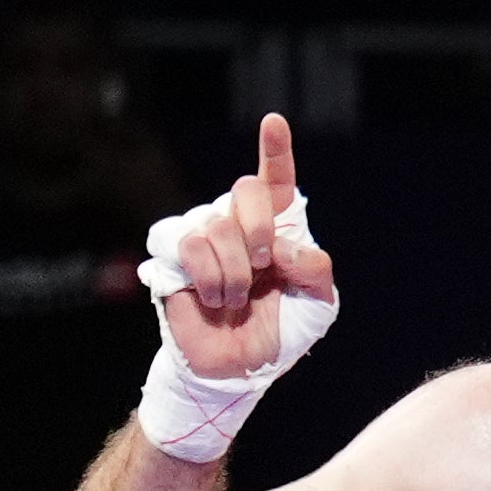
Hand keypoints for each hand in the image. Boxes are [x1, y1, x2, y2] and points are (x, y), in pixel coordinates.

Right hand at [151, 116, 338, 385]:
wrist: (243, 367)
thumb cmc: (281, 331)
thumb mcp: (318, 302)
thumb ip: (315, 267)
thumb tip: (281, 247)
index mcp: (275, 228)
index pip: (274, 179)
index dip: (275, 149)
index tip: (274, 122)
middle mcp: (236, 223)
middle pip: (246, 190)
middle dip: (261, 230)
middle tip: (265, 266)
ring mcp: (202, 235)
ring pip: (216, 224)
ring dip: (235, 271)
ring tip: (236, 299)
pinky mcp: (172, 255)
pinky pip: (188, 244)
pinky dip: (208, 276)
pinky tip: (212, 297)